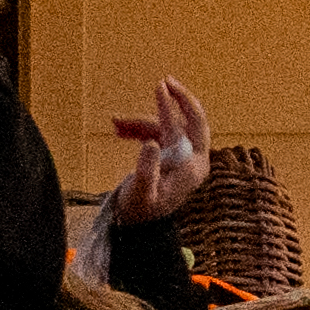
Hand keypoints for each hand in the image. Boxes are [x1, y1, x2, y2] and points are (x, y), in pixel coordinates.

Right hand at [106, 76, 216, 225]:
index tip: (160, 87)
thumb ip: (145, 170)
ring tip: (115, 124)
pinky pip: (159, 136)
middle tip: (164, 82)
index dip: (173, 107)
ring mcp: (185, 159)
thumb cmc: (139, 212)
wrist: (137, 227)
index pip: (186, 129)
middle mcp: (194, 161)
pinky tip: (120, 130)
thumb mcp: (139, 193)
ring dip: (142, 123)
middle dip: (178, 101)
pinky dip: (140, 131)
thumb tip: (150, 143)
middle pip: (193, 121)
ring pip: (168, 128)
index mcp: (192, 167)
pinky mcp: (173, 159)